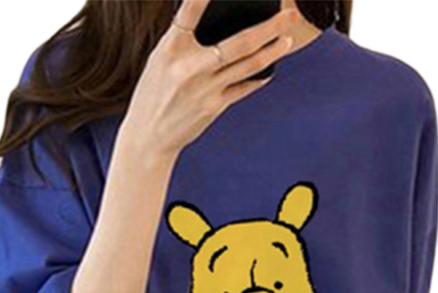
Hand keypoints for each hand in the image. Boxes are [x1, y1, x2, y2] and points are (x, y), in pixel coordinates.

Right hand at [118, 0, 298, 160]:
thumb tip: (209, 16)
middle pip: (239, 43)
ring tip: (288, 40)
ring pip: (248, 66)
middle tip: (289, 15)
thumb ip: (183, 38)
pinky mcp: (214, 107)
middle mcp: (190, 67)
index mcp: (171, 48)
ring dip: (272, 51)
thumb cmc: (153, 92)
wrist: (148, 135)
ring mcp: (206, 89)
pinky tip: (271, 69)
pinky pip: (243, 88)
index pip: (190, 12)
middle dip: (269, 28)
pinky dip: (258, 77)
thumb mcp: (159, 59)